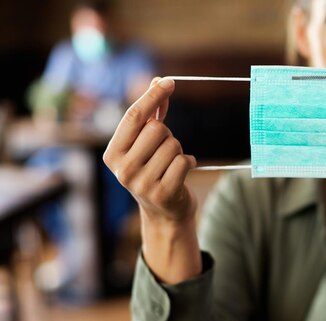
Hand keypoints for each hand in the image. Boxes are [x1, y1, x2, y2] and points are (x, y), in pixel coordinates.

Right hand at [103, 77, 197, 226]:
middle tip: (165, 150)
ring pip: (173, 145)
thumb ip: (151, 113)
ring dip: (179, 151)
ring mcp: (142, 184)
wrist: (164, 212)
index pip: (133, 117)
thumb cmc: (154, 169)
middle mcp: (123, 170)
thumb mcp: (146, 144)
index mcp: (112, 154)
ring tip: (171, 165)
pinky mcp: (163, 193)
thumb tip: (159, 81)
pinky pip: (184, 162)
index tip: (169, 82)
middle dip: (168, 134)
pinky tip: (183, 172)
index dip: (152, 96)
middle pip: (157, 129)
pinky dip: (189, 162)